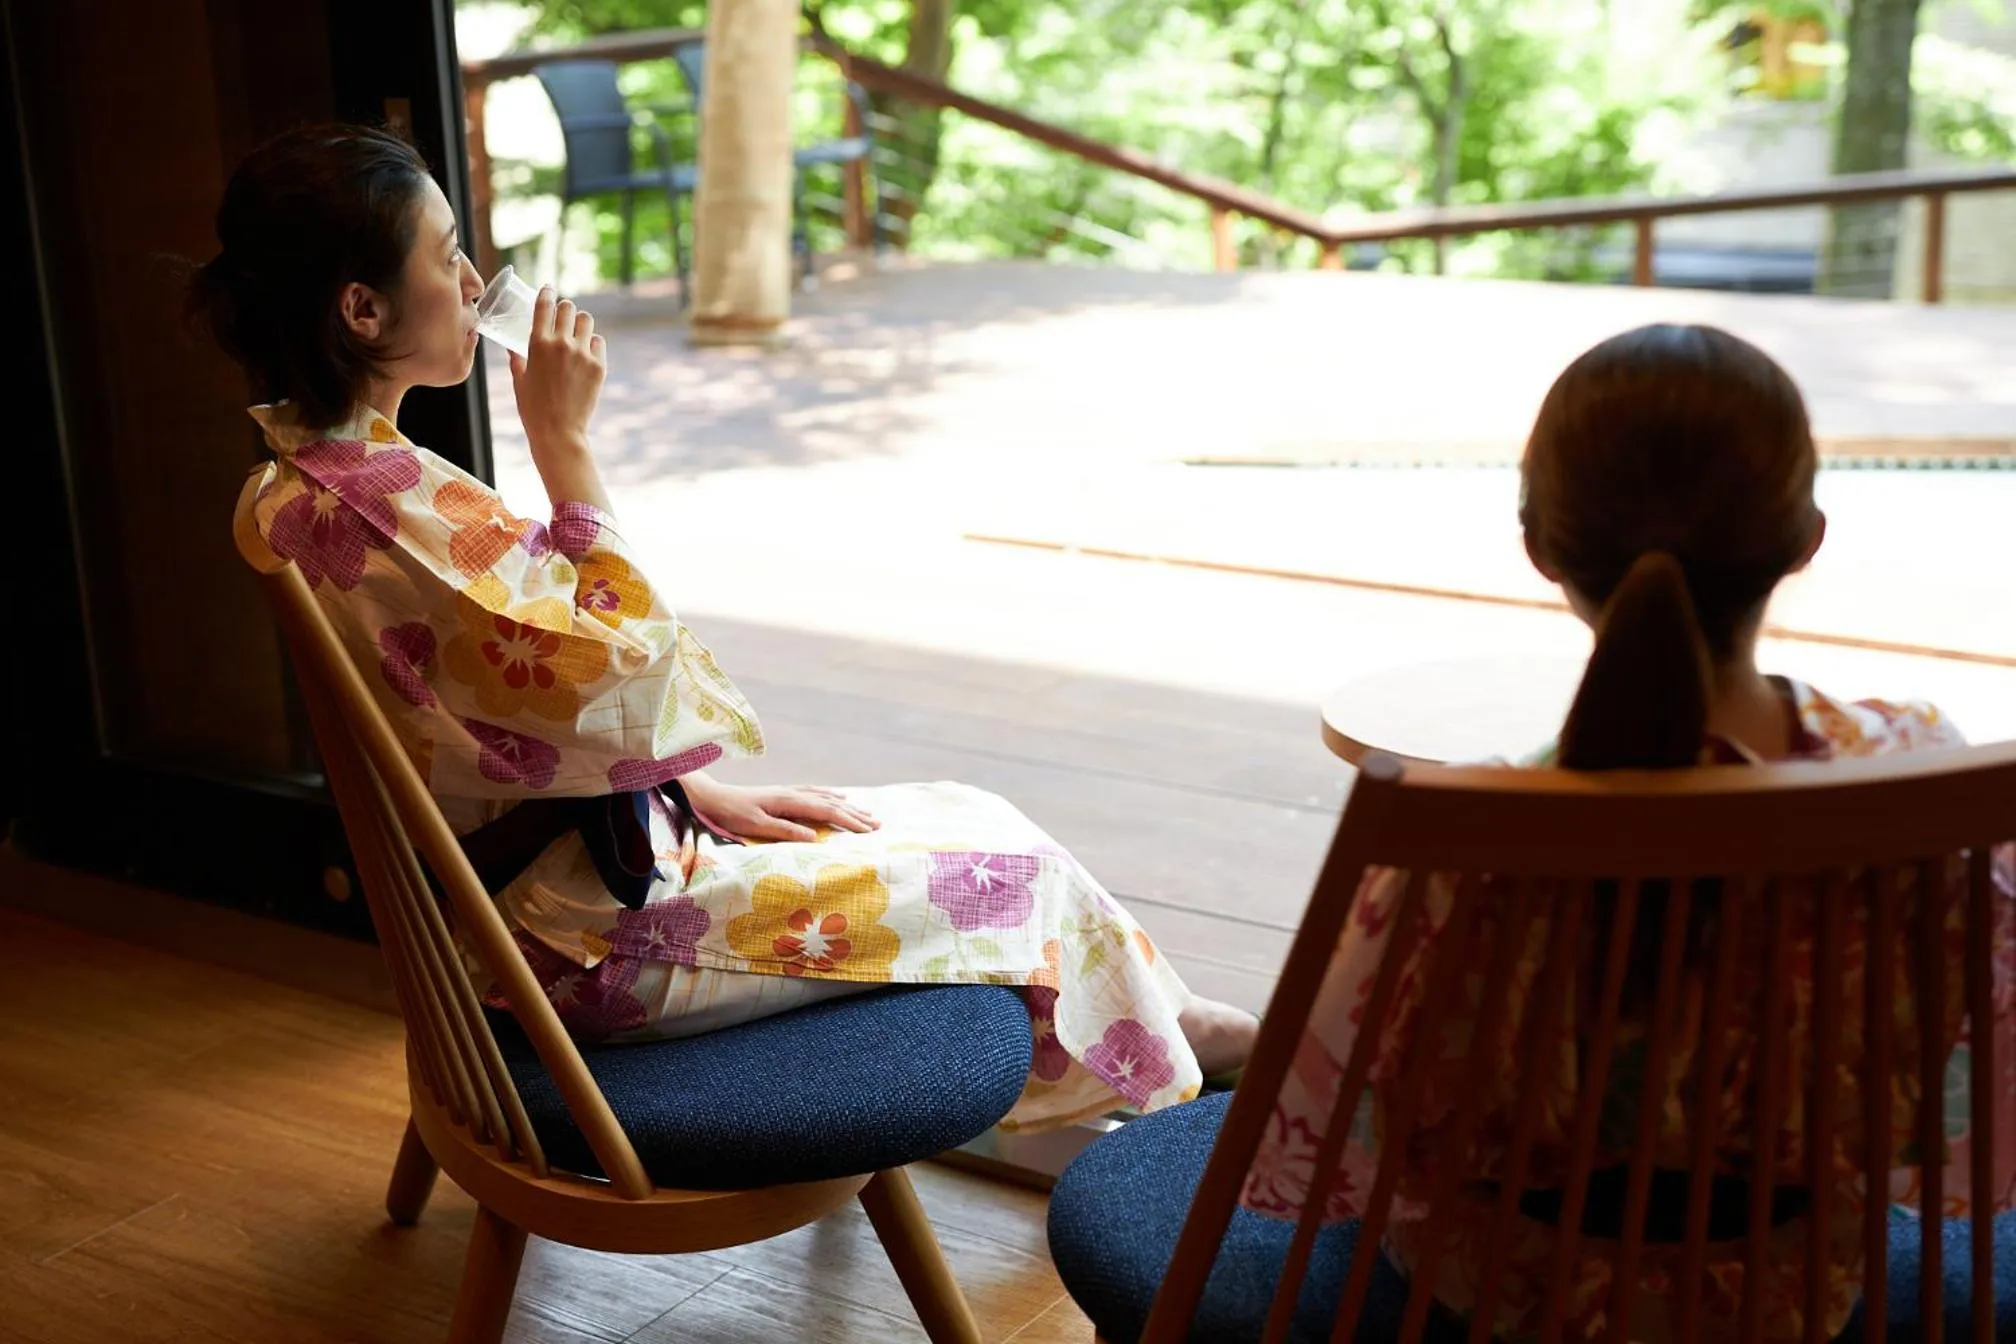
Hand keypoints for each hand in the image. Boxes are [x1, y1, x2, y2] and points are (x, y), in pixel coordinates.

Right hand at [509, 286, 606, 483]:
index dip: (546, 293)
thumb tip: (512, 349)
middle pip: (568, 308)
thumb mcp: (519, 380)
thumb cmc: (533, 408)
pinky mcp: (598, 366)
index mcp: (537, 343)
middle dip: (564, 309)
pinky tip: (586, 351)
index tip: (548, 289)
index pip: (544, 305)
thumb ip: (517, 359)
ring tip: (577, 331)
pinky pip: (598, 342)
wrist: (558, 431)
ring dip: (580, 323)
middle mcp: (561, 343)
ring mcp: (582, 353)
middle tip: (564, 314)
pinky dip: (592, 343)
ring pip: (587, 320)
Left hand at [680, 774, 879, 843]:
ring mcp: (789, 792)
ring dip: (848, 805)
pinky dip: (832, 796)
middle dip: (856, 814)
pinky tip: (838, 797)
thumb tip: (815, 837)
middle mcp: (793, 793)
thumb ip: (786, 831)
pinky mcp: (783, 794)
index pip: (828, 811)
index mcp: (790, 801)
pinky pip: (816, 793)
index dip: (850, 821)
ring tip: (866, 812)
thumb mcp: (757, 826)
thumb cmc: (731, 814)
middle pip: (832, 803)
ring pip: (826, 797)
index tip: (869, 831)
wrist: (712, 798)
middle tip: (878, 825)